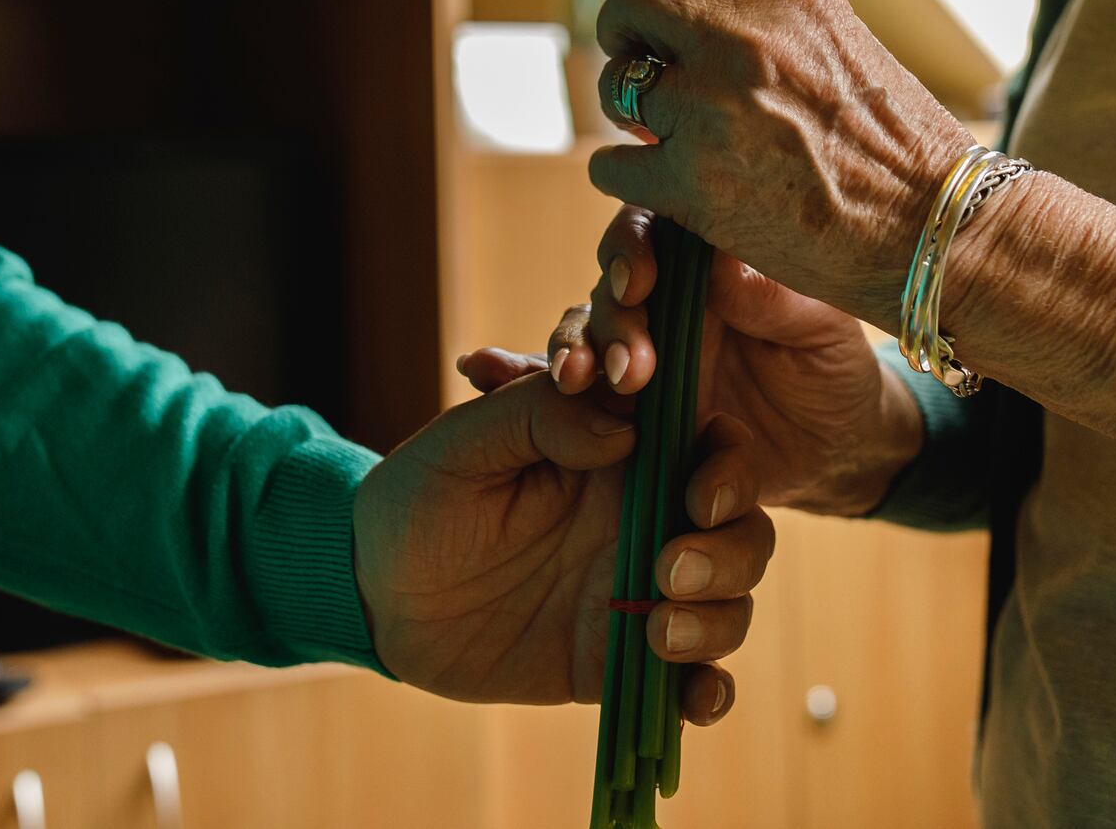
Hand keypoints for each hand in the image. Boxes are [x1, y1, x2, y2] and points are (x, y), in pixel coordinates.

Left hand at [353, 371, 774, 718]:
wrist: (377, 595)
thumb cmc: (419, 499)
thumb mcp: (465, 442)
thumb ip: (538, 415)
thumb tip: (624, 428)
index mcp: (621, 451)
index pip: (708, 442)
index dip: (727, 464)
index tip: (698, 495)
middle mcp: (645, 516)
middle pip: (738, 525)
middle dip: (729, 549)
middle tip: (665, 570)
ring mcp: (641, 589)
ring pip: (730, 598)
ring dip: (717, 617)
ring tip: (655, 631)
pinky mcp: (622, 656)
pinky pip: (690, 677)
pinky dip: (707, 691)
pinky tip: (694, 700)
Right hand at [459, 206, 925, 516]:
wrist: (840, 450)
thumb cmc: (836, 371)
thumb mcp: (825, 331)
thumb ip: (779, 299)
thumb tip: (724, 264)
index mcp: (706, 266)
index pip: (655, 233)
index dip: (634, 248)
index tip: (637, 282)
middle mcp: (661, 303)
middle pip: (609, 288)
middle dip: (605, 318)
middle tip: (623, 364)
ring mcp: (638, 358)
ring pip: (583, 339)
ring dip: (572, 354)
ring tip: (580, 385)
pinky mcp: (623, 416)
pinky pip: (562, 397)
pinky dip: (516, 383)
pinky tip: (479, 371)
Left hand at [578, 0, 974, 333]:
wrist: (930, 227)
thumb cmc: (893, 138)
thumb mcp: (837, 35)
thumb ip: (765, 3)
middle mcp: (742, 37)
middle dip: (623, 28)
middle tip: (643, 59)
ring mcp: (712, 110)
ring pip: (613, 81)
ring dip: (627, 104)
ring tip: (670, 127)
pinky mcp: (692, 184)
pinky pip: (611, 164)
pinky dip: (628, 175)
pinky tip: (666, 182)